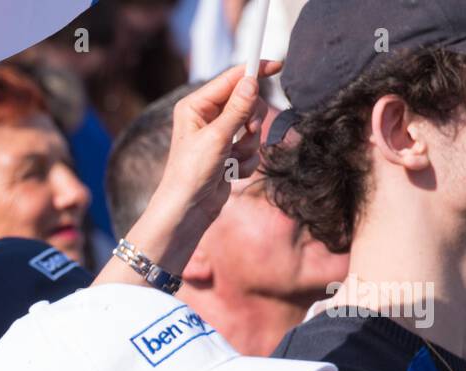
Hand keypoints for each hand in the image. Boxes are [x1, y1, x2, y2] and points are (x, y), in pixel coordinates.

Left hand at [95, 61, 277, 284]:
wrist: (188, 210)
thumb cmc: (192, 172)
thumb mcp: (216, 137)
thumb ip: (237, 108)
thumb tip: (252, 80)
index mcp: (196, 106)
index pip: (230, 80)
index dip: (253, 72)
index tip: (277, 65)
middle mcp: (206, 118)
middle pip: (247, 102)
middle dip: (252, 120)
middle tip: (247, 132)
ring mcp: (219, 136)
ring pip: (253, 128)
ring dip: (248, 146)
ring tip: (231, 160)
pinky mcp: (229, 154)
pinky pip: (252, 149)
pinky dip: (246, 162)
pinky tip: (231, 173)